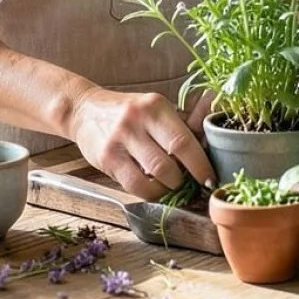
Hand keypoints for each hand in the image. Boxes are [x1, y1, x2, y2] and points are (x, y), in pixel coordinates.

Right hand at [67, 87, 215, 199]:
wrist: (85, 110)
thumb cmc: (130, 111)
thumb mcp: (156, 108)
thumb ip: (184, 122)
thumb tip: (213, 133)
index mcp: (155, 105)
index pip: (184, 140)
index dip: (200, 164)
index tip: (209, 178)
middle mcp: (137, 120)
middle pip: (170, 161)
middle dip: (185, 178)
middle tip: (189, 182)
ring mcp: (119, 140)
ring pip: (154, 176)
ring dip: (168, 187)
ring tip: (171, 184)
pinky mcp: (106, 158)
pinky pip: (134, 186)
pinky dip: (149, 192)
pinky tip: (152, 187)